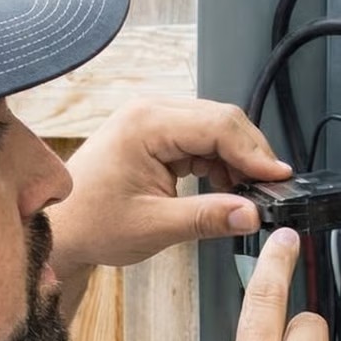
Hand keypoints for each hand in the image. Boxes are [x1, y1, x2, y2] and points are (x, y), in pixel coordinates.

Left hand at [46, 97, 291, 280]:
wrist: (61, 229)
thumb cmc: (92, 224)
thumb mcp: (156, 226)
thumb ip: (208, 218)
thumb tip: (252, 214)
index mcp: (147, 123)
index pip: (219, 126)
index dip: (254, 153)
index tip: (278, 179)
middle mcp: (150, 111)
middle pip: (221, 121)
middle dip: (249, 155)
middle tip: (270, 190)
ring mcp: (152, 120)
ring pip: (214, 130)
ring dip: (236, 160)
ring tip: (247, 195)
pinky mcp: (155, 135)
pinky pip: (200, 141)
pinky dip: (219, 163)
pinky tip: (225, 188)